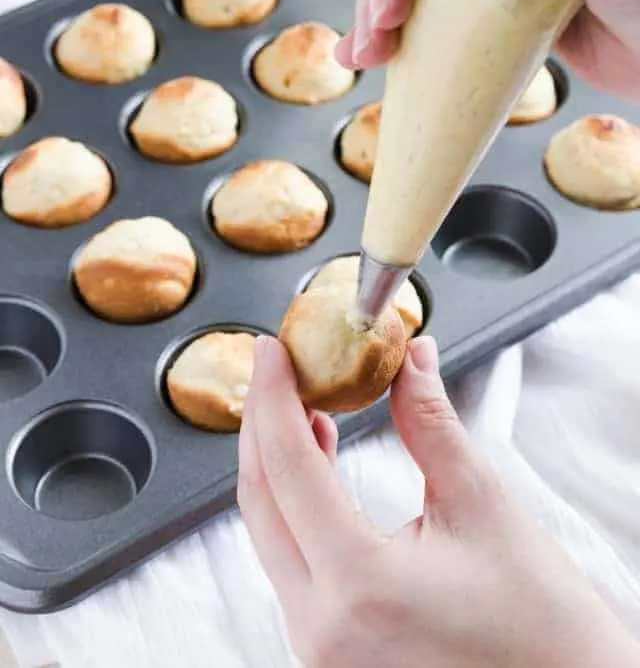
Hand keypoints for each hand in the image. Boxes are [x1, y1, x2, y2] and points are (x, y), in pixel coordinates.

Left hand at [238, 334, 638, 667]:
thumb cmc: (539, 622)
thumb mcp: (481, 502)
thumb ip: (429, 421)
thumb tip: (408, 359)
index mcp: (360, 585)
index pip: (290, 468)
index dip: (276, 396)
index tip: (274, 350)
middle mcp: (321, 626)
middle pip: (261, 500)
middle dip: (262, 423)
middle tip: (279, 366)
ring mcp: (318, 645)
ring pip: (268, 530)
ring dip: (276, 460)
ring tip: (299, 400)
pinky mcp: (327, 648)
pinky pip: (288, 559)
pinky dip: (293, 501)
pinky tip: (316, 457)